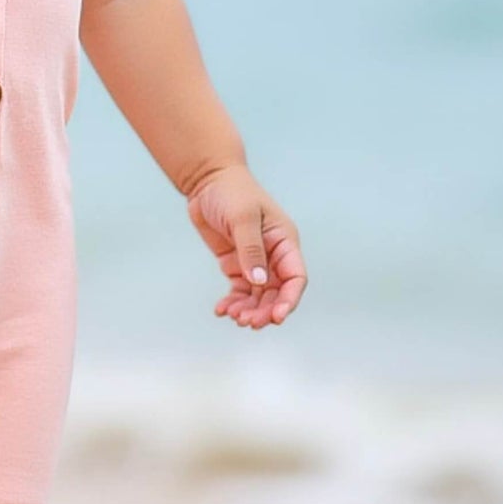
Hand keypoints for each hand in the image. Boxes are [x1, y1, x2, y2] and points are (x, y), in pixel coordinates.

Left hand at [186, 165, 306, 329]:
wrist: (207, 180)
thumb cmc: (231, 192)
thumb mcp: (243, 218)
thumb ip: (251, 250)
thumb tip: (259, 282)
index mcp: (284, 241)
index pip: (295, 277)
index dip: (289, 300)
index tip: (276, 317)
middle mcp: (273, 255)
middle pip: (276, 292)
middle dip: (265, 310)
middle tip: (248, 322)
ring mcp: (255, 261)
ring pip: (258, 295)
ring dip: (249, 310)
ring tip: (234, 317)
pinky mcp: (236, 264)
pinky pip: (239, 290)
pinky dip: (233, 302)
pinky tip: (222, 310)